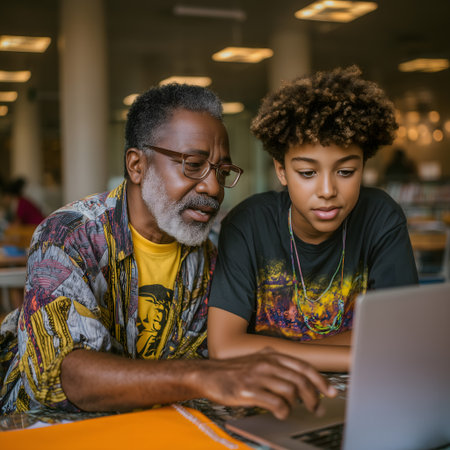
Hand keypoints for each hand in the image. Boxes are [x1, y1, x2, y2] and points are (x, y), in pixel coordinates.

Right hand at [194, 349, 336, 419]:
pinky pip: (275, 403)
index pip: (303, 367)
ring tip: (295, 411)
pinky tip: (280, 413)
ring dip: (298, 405)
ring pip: (290, 391)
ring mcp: (258, 376)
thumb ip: (278, 366)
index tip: (331, 392)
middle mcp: (267, 362)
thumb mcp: (258, 360)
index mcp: (272, 354)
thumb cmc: (235, 370)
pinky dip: (283, 411)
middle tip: (316, 408)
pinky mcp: (248, 390)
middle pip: (300, 380)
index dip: (320, 380)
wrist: (209, 374)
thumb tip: (302, 381)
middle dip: (314, 397)